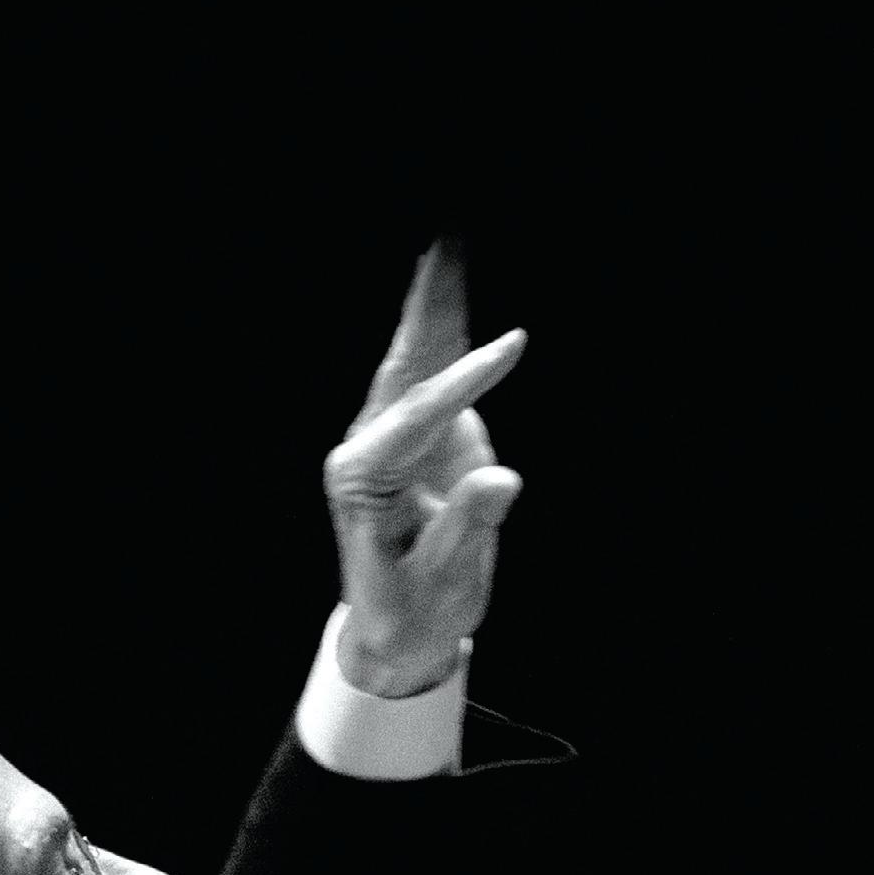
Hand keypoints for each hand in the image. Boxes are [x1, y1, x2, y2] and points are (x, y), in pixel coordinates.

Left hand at [323, 242, 525, 696]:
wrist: (398, 633)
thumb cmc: (414, 612)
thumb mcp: (443, 583)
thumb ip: (467, 527)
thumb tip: (501, 477)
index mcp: (361, 479)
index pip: (417, 416)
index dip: (466, 381)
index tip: (512, 346)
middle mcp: (365, 446)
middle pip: (404, 362)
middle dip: (429, 304)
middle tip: (447, 241)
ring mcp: (388, 436)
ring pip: (415, 355)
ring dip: (435, 299)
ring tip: (449, 241)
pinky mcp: (416, 436)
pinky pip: (433, 370)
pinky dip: (447, 325)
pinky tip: (450, 281)